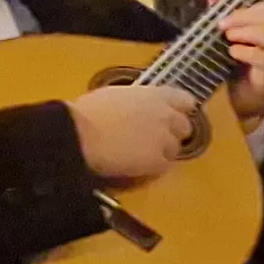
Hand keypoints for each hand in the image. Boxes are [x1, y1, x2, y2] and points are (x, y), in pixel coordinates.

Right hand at [68, 83, 201, 182]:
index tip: (174, 115)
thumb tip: (131, 108)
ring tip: (138, 155)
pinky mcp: (157, 160)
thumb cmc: (86, 113)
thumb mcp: (113, 96)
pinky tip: (135, 167)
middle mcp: (164, 114)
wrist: (79, 134)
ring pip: (174, 148)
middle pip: (183, 126)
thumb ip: (132, 102)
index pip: (184, 100)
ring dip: (161, 152)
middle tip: (153, 139)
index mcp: (154, 94)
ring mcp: (164, 138)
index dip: (179, 109)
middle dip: (171, 133)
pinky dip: (151, 169)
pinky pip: (162, 167)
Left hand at [216, 0, 263, 118]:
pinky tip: (233, 52)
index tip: (235, 3)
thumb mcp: (226, 24)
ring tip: (229, 38)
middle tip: (223, 24)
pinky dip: (249, 52)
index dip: (263, 0)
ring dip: (250, 33)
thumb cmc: (234, 57)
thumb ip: (221, 0)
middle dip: (249, 15)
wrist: (233, 96)